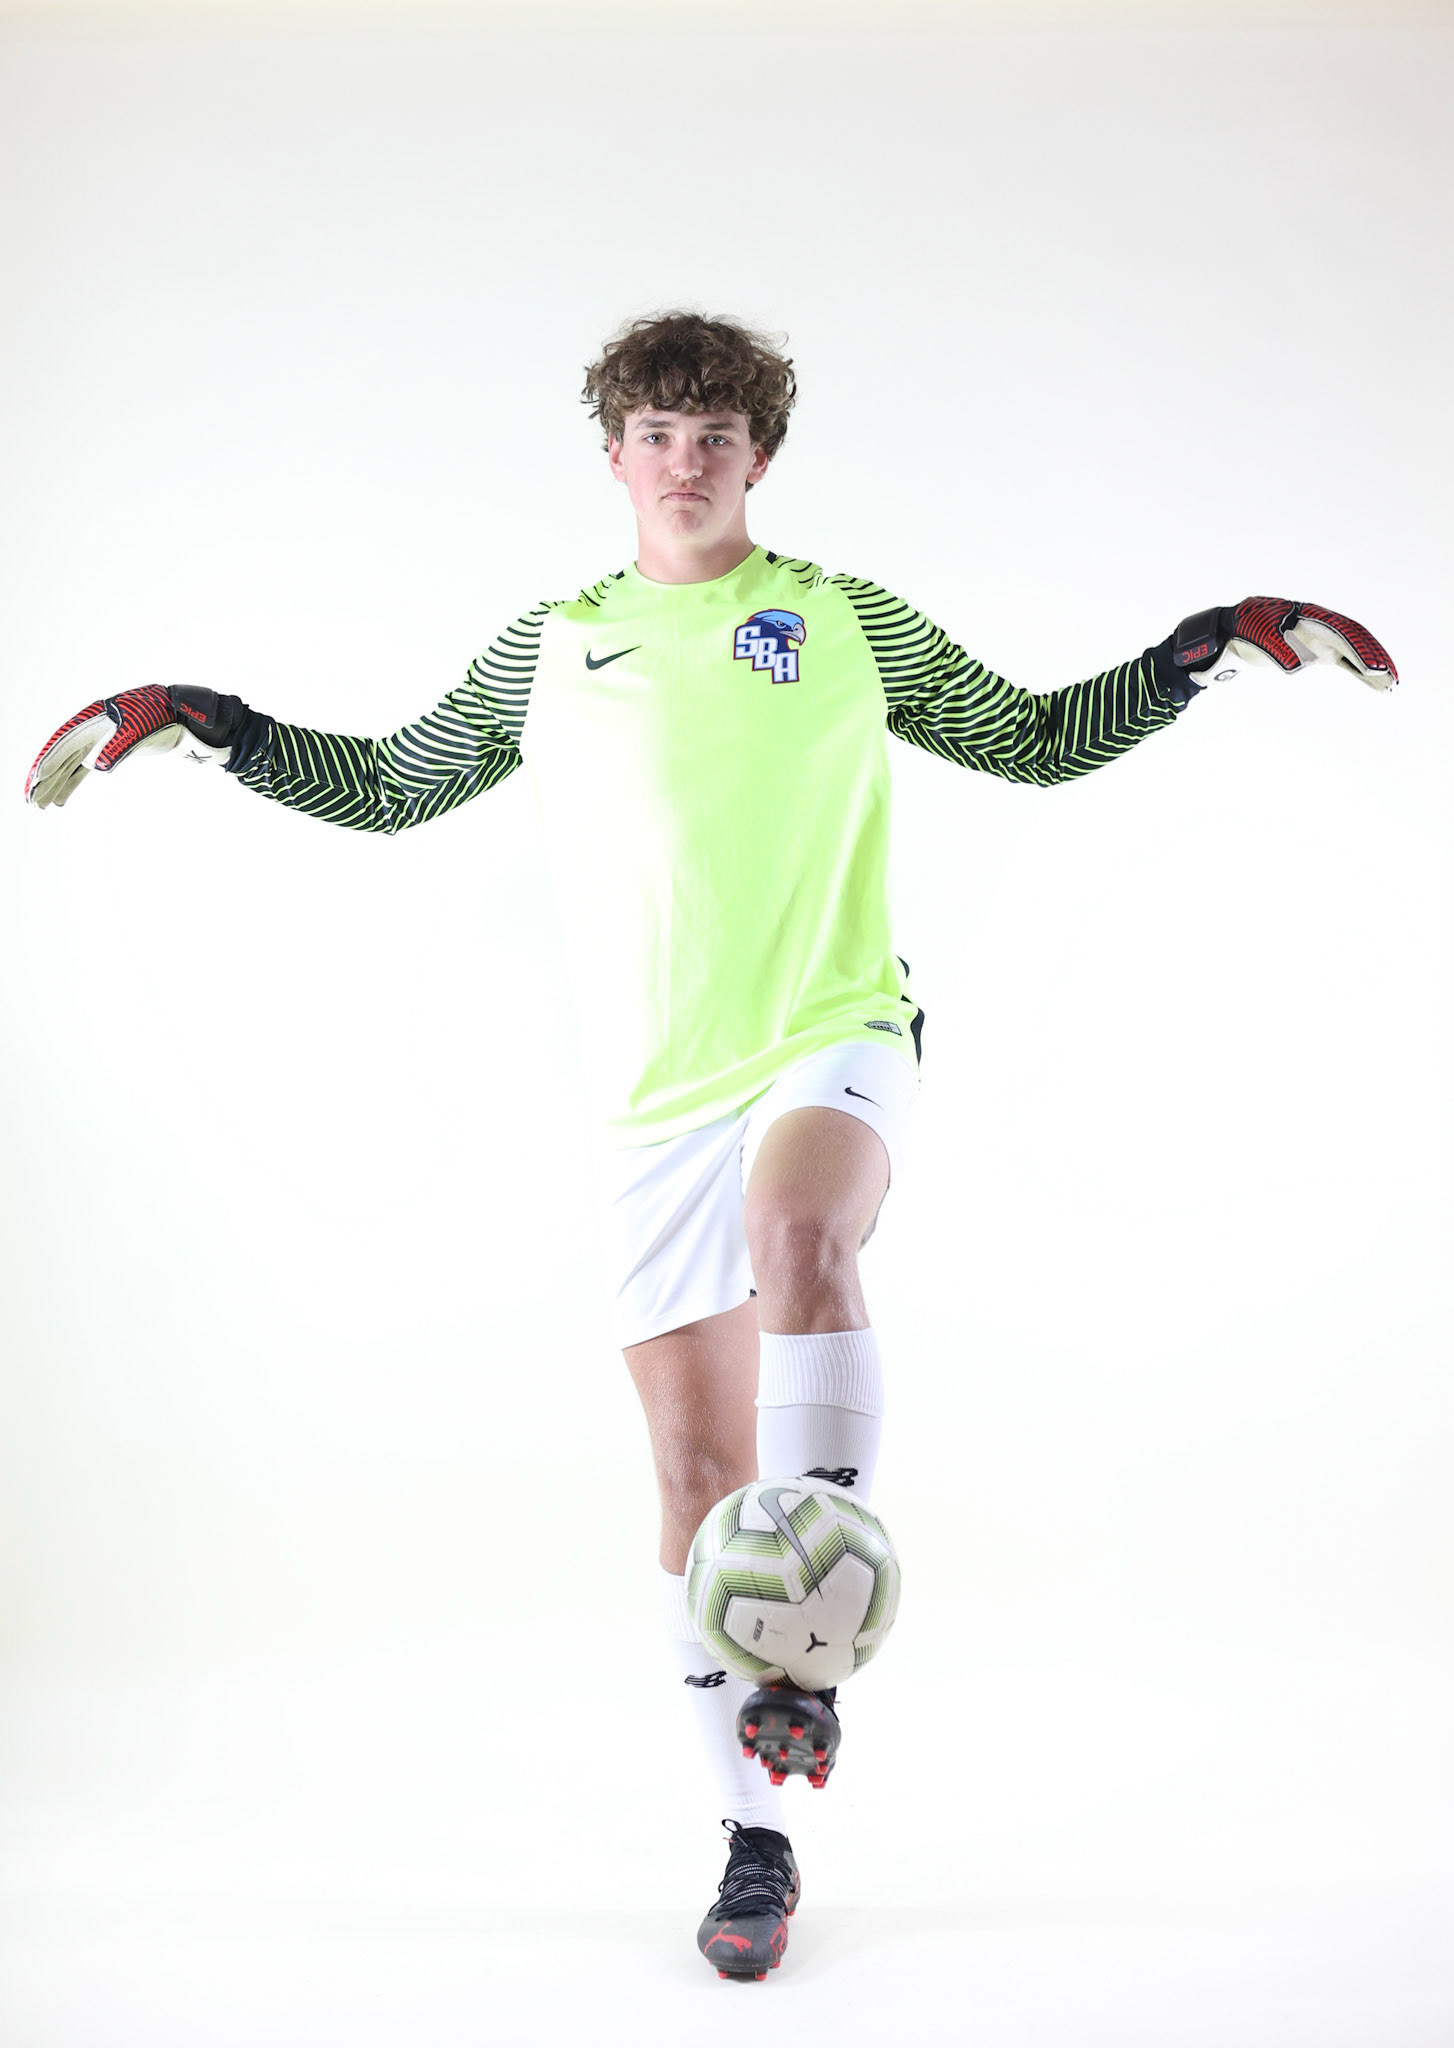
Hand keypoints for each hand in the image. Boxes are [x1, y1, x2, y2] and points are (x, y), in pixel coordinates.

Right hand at [25, 685, 249, 809]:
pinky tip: (62, 800)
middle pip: (61, 756)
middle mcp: (91, 729)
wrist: (185, 716)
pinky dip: (72, 784)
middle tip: (30, 801)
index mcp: (94, 718)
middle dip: (44, 779)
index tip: (35, 781)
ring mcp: (99, 740)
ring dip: (55, 785)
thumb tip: (96, 767)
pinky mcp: (110, 751)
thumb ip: (118, 746)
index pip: (63, 742)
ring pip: (69, 766)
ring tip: (40, 806)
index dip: (47, 762)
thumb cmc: (163, 716)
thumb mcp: (141, 729)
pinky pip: (83, 770)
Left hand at [1171, 598, 1397, 697]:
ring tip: (1389, 686)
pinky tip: (1371, 682)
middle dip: (1372, 658)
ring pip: (1352, 651)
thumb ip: (1277, 649)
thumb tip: (1300, 666)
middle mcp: (1318, 625)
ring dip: (1370, 667)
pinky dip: (1357, 671)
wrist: (1230, 631)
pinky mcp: (1314, 651)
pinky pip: (1343, 660)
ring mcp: (1318, 637)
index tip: (1372, 667)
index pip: (1340, 632)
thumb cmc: (1243, 630)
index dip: (1358, 649)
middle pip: (1353, 640)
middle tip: (1389, 680)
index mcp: (1307, 617)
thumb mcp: (1256, 638)